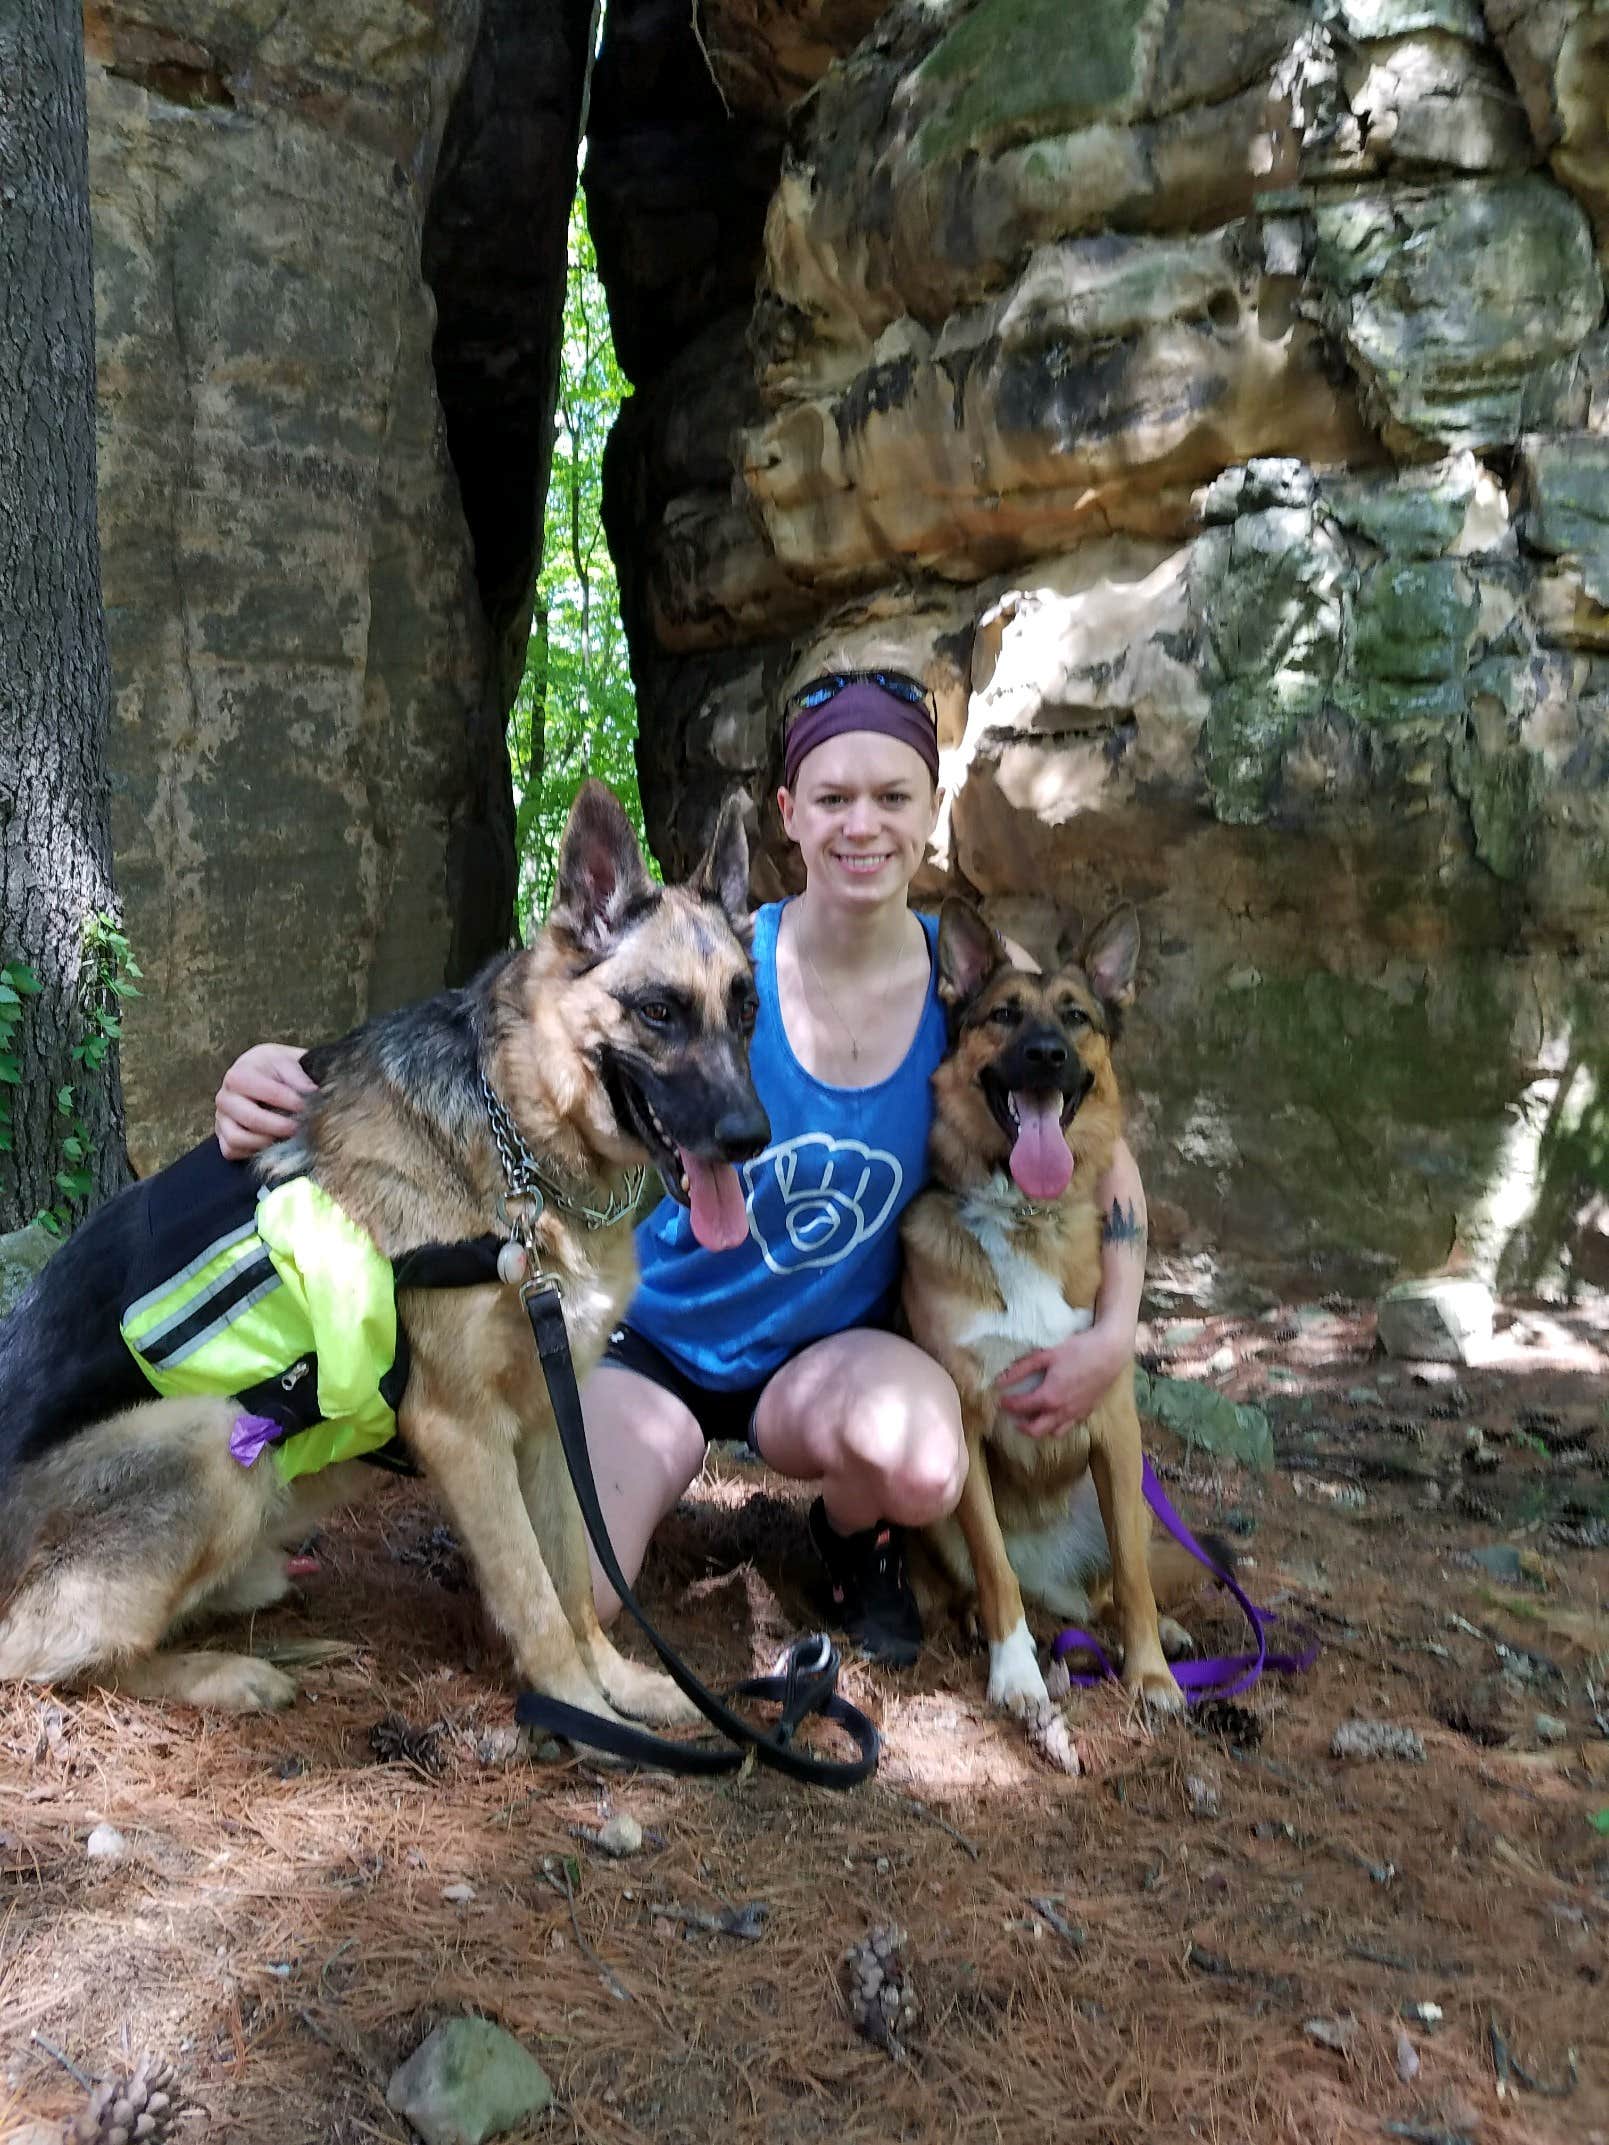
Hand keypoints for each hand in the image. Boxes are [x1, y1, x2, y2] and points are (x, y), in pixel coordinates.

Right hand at [215, 1042, 315, 1159]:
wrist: (261, 1076)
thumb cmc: (275, 1070)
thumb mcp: (287, 1062)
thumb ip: (297, 1076)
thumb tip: (311, 1092)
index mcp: (238, 1075)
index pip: (263, 1091)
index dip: (288, 1101)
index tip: (306, 1106)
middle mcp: (224, 1097)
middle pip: (250, 1119)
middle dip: (279, 1126)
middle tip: (299, 1127)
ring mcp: (221, 1118)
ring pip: (236, 1139)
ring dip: (265, 1142)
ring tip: (286, 1138)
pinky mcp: (222, 1136)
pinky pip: (231, 1150)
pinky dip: (252, 1152)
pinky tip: (272, 1144)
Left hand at [995, 1319, 1130, 1439]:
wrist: (1110, 1353)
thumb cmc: (1078, 1350)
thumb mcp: (1046, 1355)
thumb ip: (1021, 1369)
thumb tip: (999, 1381)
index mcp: (1049, 1397)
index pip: (1021, 1407)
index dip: (1007, 1405)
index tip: (999, 1400)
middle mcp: (1061, 1411)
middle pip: (1035, 1430)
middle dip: (1021, 1426)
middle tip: (1013, 1417)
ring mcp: (1076, 1414)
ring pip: (1053, 1433)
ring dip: (1040, 1429)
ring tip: (1032, 1418)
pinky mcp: (1087, 1412)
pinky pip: (1069, 1426)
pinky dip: (1057, 1425)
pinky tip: (1055, 1413)